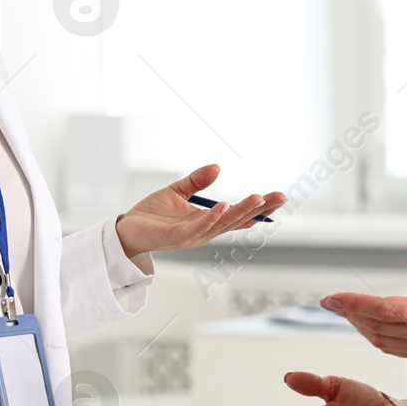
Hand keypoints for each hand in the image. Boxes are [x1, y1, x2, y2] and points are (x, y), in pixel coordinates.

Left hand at [114, 163, 287, 257]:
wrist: (126, 229)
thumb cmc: (152, 214)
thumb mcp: (177, 191)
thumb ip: (197, 181)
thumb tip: (217, 167)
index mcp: (208, 221)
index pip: (239, 216)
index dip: (259, 208)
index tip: (279, 196)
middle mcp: (205, 231)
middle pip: (238, 220)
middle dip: (260, 209)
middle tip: (280, 196)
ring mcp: (193, 236)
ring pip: (223, 224)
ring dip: (241, 211)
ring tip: (258, 198)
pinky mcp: (178, 238)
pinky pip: (199, 227)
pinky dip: (212, 217)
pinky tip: (223, 205)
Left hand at [320, 243, 406, 364]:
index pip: (381, 309)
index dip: (353, 303)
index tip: (331, 298)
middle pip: (374, 326)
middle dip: (349, 314)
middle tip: (331, 302)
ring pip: (379, 340)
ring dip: (359, 326)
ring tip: (346, 312)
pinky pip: (391, 349)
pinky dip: (374, 337)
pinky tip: (368, 327)